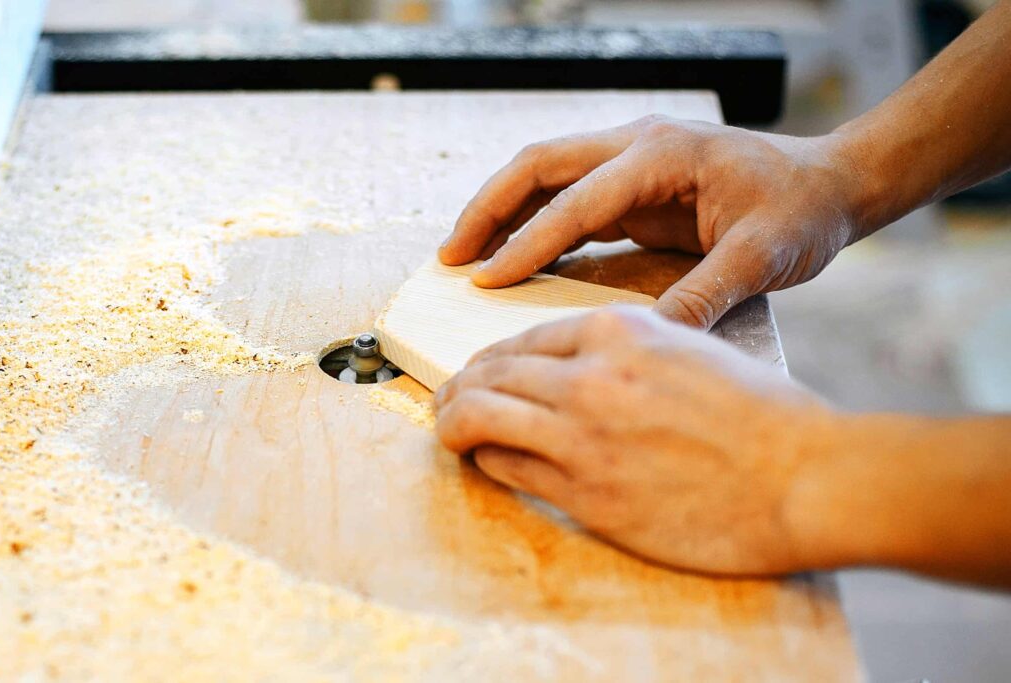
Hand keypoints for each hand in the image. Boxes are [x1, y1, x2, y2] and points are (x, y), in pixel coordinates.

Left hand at [434, 306, 837, 574]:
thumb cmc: (761, 416)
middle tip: (448, 401)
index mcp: (620, 329)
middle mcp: (591, 373)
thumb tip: (575, 371)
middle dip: (459, 386)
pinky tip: (486, 461)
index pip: (524, 338)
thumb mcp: (689, 352)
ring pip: (479, 413)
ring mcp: (582, 432)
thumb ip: (627, 354)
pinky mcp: (585, 489)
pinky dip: (485, 459)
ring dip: (453, 421)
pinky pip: (506, 464)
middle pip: (490, 371)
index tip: (480, 373)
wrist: (804, 475)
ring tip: (448, 430)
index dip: (492, 359)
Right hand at [438, 116, 862, 328]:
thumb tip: (645, 339)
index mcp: (663, 156)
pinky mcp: (635, 184)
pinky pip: (570, 199)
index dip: (528, 242)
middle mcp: (638, 146)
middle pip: (538, 166)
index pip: (577, 200)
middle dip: (488, 210)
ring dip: (502, 214)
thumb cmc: (801, 213)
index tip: (486, 282)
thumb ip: (702, 293)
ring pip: (546, 177)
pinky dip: (535, 225)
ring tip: (463, 258)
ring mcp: (633, 160)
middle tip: (448, 259)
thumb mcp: (762, 257)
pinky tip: (514, 259)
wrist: (830, 185)